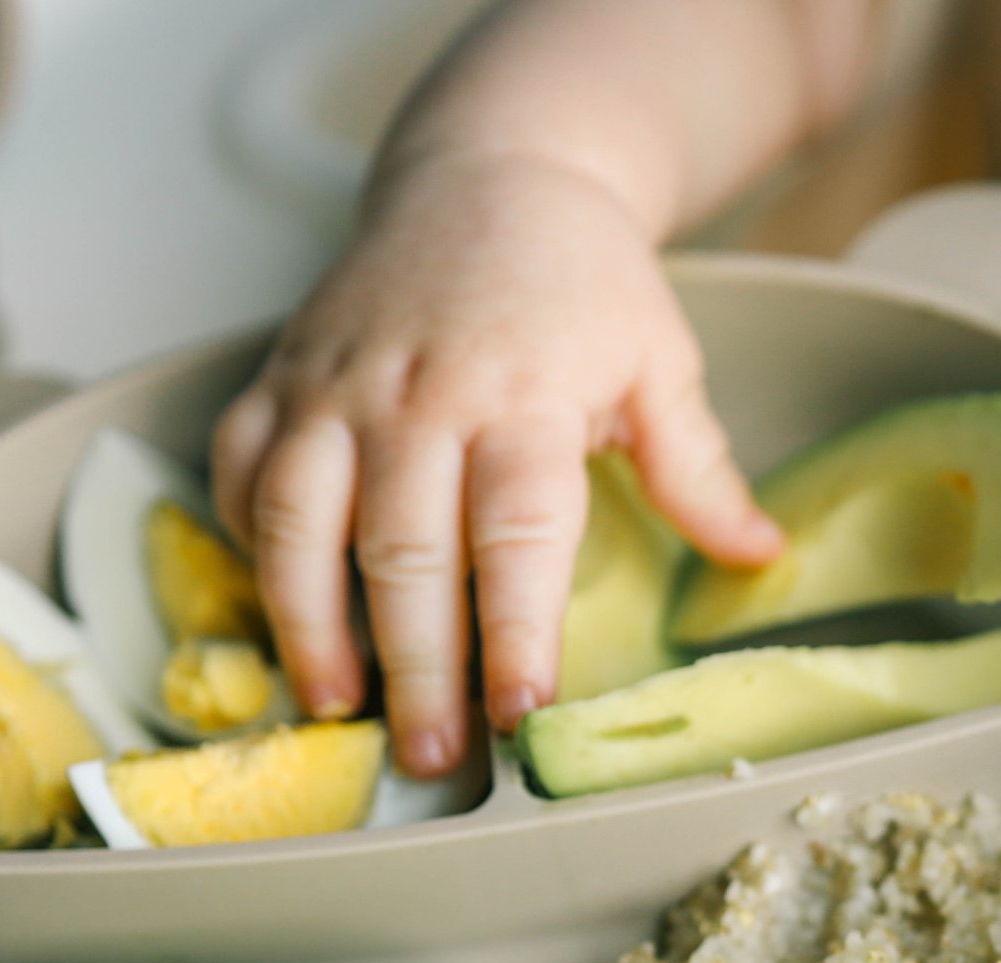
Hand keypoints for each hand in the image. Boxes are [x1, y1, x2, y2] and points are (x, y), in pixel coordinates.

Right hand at [211, 152, 781, 775]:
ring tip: (337, 705)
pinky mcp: (280, 377)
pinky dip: (245, 546)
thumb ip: (698, 470)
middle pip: (404, 551)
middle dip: (417, 666)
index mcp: (524, 397)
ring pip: (295, 520)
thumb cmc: (582, 281)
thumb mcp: (660, 364)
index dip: (516, 629)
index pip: (517, 531)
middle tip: (434, 755)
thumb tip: (762, 555)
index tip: (522, 712)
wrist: (491, 169)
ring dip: (309, 624)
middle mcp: (417, 395)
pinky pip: (238, 470)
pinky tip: (280, 612)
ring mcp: (335, 386)